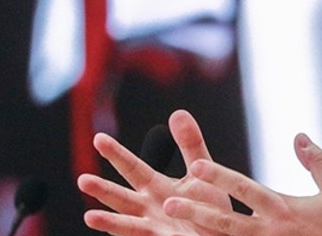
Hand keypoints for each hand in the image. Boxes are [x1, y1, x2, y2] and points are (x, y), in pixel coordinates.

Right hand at [77, 110, 230, 235]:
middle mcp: (149, 209)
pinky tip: (125, 229)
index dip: (116, 154)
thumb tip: (177, 112)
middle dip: (103, 190)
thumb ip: (190, 144)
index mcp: (155, 187)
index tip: (98, 138)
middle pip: (122, 198)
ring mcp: (155, 228)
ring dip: (109, 222)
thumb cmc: (210, 204)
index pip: (132, 168)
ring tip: (89, 217)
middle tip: (82, 179)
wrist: (225, 232)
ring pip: (128, 225)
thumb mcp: (202, 169)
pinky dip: (135, 235)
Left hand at [163, 133, 321, 235]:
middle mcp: (269, 231)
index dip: (219, 177)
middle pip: (225, 221)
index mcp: (282, 209)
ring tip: (171, 225)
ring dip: (198, 232)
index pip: (245, 189)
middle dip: (196, 210)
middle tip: (169, 202)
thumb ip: (317, 160)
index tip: (196, 166)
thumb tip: (299, 136)